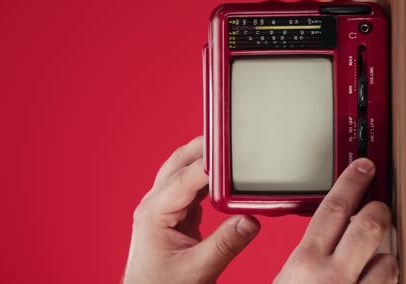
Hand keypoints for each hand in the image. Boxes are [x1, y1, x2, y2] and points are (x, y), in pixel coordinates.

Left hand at [123, 136, 259, 283]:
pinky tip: (224, 177)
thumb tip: (251, 220)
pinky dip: (207, 179)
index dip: (208, 163)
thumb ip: (226, 244)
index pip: (183, 178)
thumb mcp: (198, 269)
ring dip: (205, 161)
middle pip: (178, 164)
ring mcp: (163, 208)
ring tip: (231, 153)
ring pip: (183, 172)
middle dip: (203, 148)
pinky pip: (191, 187)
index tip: (231, 153)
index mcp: (154, 213)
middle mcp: (154, 205)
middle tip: (230, 137)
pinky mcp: (174, 215)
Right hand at [274, 158, 397, 282]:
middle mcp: (332, 274)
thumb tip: (317, 235)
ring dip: (383, 254)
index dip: (352, 183)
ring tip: (371, 256)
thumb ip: (304, 255)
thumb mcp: (285, 277)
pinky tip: (371, 276)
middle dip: (378, 211)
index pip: (333, 209)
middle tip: (378, 208)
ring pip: (388, 258)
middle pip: (368, 225)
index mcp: (305, 260)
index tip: (363, 168)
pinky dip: (384, 275)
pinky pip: (391, 281)